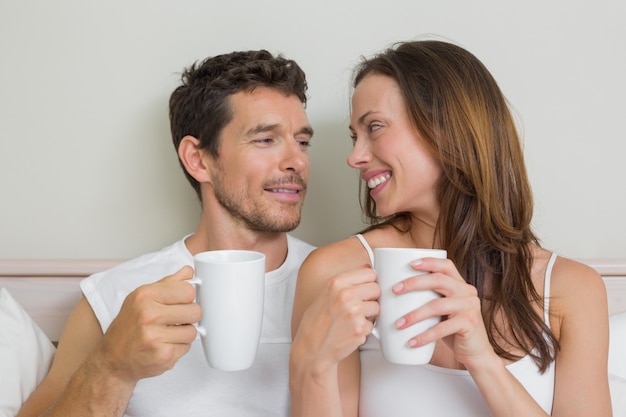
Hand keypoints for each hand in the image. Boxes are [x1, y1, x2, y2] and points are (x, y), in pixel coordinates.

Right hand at [96, 266, 201, 382]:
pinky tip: (164, 345)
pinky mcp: (163, 355)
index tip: (181, 302)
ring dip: (184, 334)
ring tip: (167, 334)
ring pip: (193, 331)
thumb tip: (189, 271)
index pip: (188, 290)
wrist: (112, 360)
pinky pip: (187, 347)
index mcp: (145, 295)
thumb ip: (168, 283)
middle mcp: (149, 314)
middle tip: (175, 320)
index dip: (188, 297)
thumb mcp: (142, 298)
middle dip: (189, 316)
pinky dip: (178, 348)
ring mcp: (155, 336)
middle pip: (195, 311)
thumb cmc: (128, 327)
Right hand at [293, 265, 379, 372]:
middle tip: (360, 306)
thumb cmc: (316, 322)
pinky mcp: (360, 328)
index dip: (369, 282)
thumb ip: (346, 282)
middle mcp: (346, 295)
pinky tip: (351, 331)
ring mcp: (354, 312)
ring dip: (369, 314)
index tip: (365, 289)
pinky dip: (365, 329)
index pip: (369, 273)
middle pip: (376, 289)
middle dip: (371, 298)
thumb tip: (367, 267)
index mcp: (336, 283)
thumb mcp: (325, 294)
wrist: (311, 349)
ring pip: (377, 307)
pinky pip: (372, 325)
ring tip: (353, 320)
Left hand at [391, 257, 493, 368]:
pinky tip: (411, 342)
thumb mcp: (442, 309)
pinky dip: (424, 336)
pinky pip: (442, 329)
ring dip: (414, 315)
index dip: (429, 262)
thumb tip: (392, 293)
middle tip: (394, 290)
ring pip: (437, 305)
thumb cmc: (452, 328)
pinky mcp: (469, 324)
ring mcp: (470, 307)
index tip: (410, 264)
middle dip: (414, 283)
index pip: (446, 265)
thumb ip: (428, 298)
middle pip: (439, 280)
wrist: (475, 352)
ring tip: (398, 324)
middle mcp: (467, 291)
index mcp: (459, 284)